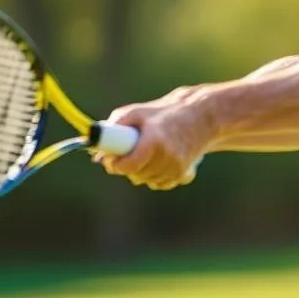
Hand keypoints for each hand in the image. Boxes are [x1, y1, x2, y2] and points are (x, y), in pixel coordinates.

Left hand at [97, 86, 213, 190]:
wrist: (201, 117)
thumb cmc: (164, 113)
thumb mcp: (137, 113)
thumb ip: (115, 127)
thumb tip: (97, 152)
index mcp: (154, 140)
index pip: (128, 165)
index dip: (115, 164)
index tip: (110, 159)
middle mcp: (167, 155)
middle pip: (135, 175)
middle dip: (127, 166)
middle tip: (128, 152)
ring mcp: (177, 166)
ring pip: (147, 181)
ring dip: (141, 172)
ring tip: (147, 152)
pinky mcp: (184, 174)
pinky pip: (160, 184)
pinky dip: (155, 176)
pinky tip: (160, 161)